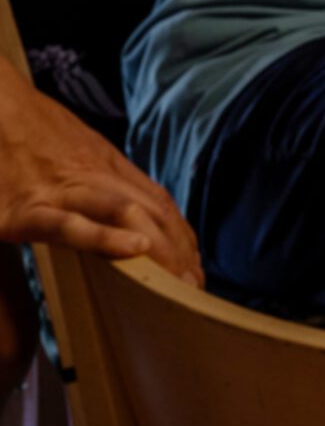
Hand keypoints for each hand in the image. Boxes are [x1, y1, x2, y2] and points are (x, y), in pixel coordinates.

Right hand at [0, 68, 200, 283]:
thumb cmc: (31, 135)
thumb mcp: (77, 154)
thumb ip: (103, 182)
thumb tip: (130, 214)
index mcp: (108, 168)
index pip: (160, 204)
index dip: (182, 236)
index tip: (196, 265)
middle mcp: (96, 177)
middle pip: (152, 214)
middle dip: (178, 253)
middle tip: (196, 290)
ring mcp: (63, 190)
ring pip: (125, 215)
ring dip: (158, 249)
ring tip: (179, 281)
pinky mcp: (26, 209)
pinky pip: (68, 224)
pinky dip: (103, 236)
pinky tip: (132, 249)